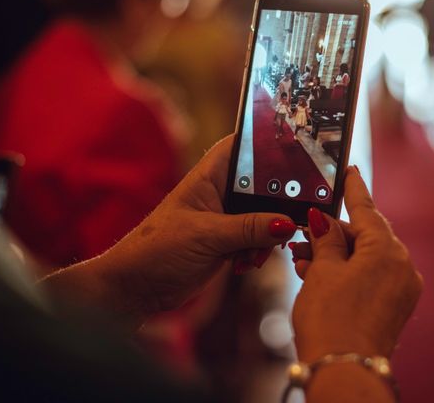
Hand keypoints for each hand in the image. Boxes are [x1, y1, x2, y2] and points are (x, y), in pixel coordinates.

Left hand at [44, 135, 295, 322]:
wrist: (136, 289)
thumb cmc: (157, 250)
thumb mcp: (207, 236)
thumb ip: (249, 228)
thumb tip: (287, 223)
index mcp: (209, 177)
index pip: (242, 147)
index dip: (266, 144)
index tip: (297, 149)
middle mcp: (220, 194)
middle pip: (262, 184)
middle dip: (278, 201)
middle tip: (291, 216)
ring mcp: (226, 219)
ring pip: (265, 216)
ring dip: (269, 233)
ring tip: (257, 251)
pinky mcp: (228, 243)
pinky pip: (257, 239)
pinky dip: (260, 251)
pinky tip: (247, 263)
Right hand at [292, 168, 421, 361]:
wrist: (344, 371)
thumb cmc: (331, 320)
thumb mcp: (322, 271)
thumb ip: (326, 240)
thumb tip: (322, 221)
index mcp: (388, 250)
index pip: (366, 209)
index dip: (353, 189)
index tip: (349, 170)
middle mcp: (402, 266)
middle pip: (365, 235)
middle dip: (332, 234)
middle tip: (303, 234)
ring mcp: (401, 288)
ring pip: (365, 257)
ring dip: (335, 255)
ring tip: (302, 260)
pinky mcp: (395, 306)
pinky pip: (370, 276)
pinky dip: (347, 272)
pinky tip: (318, 275)